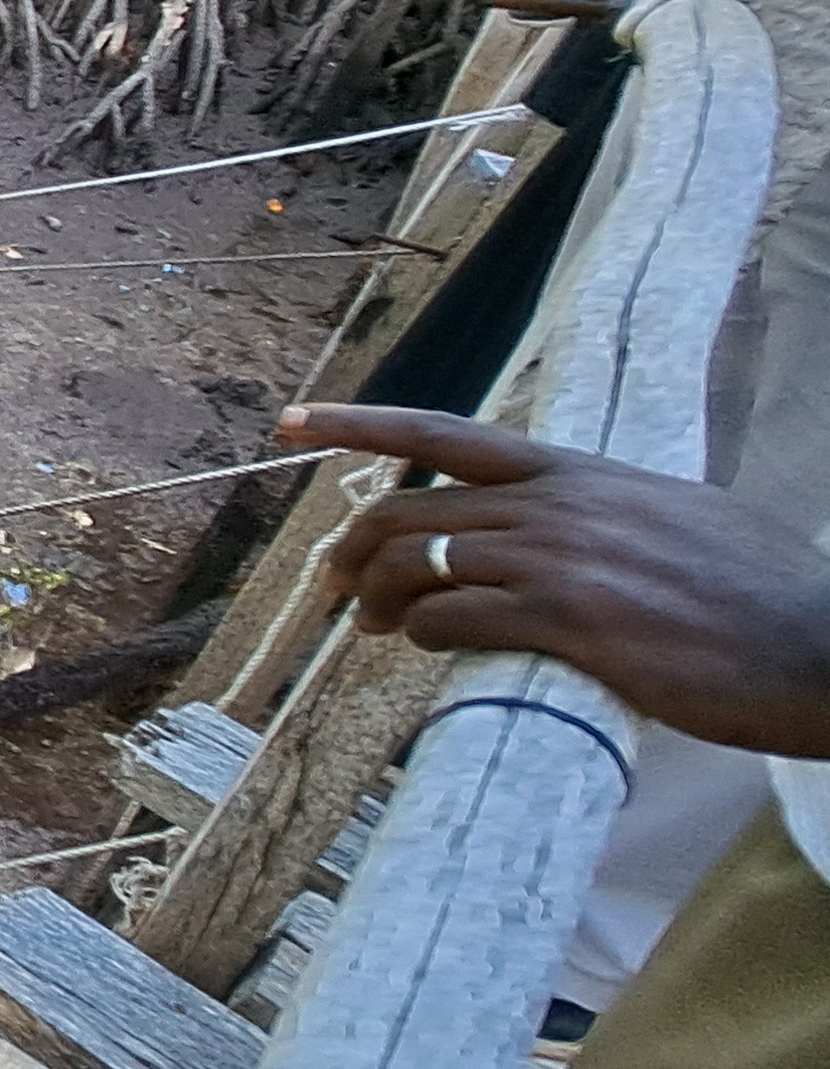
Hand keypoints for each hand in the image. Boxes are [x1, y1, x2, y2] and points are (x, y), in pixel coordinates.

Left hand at [279, 402, 829, 757]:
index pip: (448, 434)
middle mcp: (558, 505)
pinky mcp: (569, 621)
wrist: (822, 645)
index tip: (293, 421)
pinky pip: (452, 618)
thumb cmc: (765, 595)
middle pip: (410, 511)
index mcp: (582, 472)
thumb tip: (579, 527)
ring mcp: (560, 560)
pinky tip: (424, 647)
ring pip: (417, 566)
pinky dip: (422, 632)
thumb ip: (614, 513)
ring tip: (368, 626)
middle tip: (335, 584)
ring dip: (377, 600)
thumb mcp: (686, 519)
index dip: (362, 426)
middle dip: (355, 546)